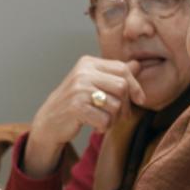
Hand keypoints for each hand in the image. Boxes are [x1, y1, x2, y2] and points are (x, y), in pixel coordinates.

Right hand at [25, 57, 145, 176]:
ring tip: (103, 120)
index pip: (122, 69)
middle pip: (122, 86)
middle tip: (119, 116)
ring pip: (115, 105)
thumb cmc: (75, 102)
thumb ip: (114, 74)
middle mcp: (83, 73)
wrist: (49, 120)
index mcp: (88, 63)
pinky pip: (105, 119)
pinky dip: (104, 127)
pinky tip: (95, 126)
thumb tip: (137, 65)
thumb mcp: (93, 83)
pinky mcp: (76, 107)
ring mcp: (79, 89)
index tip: (139, 100)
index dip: (135, 86)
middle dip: (125, 105)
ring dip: (114, 119)